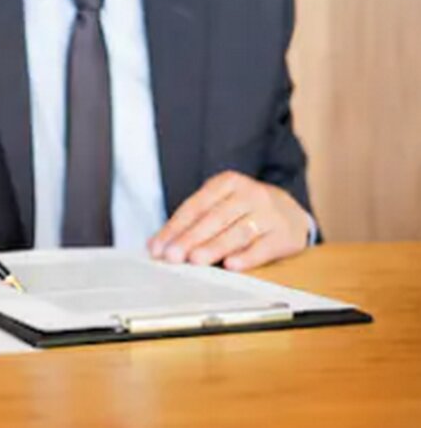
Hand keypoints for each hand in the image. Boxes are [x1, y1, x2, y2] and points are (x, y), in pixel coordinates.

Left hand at [148, 171, 310, 271]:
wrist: (292, 212)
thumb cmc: (244, 211)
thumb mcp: (220, 205)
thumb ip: (191, 223)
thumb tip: (155, 245)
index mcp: (228, 182)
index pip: (196, 206)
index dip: (175, 228)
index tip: (157, 247)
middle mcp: (250, 194)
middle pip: (215, 218)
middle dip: (191, 238)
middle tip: (172, 256)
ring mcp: (270, 214)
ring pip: (238, 232)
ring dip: (214, 247)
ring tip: (195, 260)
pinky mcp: (285, 235)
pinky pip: (264, 247)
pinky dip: (247, 257)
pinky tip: (231, 265)